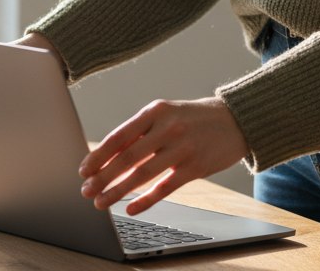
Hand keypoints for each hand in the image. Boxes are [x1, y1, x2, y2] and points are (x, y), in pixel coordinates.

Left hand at [78, 97, 248, 215]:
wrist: (236, 120)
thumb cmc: (193, 118)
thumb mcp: (166, 113)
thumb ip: (141, 131)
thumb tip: (109, 154)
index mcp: (155, 111)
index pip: (120, 136)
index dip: (98, 155)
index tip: (83, 170)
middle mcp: (167, 127)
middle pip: (128, 156)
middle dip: (103, 176)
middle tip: (87, 190)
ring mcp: (182, 148)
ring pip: (143, 173)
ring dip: (118, 190)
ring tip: (101, 202)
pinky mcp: (195, 167)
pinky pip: (165, 187)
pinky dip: (146, 200)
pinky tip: (131, 208)